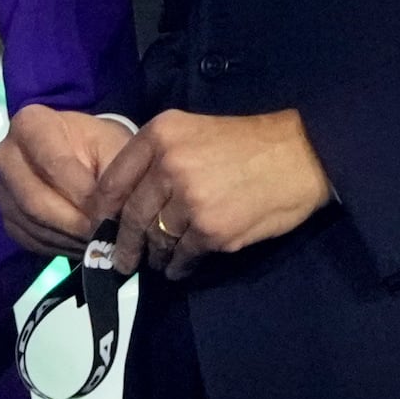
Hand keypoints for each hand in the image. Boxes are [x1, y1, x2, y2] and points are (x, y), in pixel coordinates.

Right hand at [0, 103, 127, 254]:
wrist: (87, 157)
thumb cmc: (102, 148)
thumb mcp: (115, 150)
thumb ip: (111, 180)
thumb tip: (104, 221)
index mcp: (29, 124)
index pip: (54, 165)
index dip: (85, 193)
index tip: (112, 209)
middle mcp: (4, 154)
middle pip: (34, 200)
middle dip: (75, 223)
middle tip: (105, 232)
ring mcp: (0, 188)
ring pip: (32, 224)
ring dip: (69, 237)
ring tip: (99, 237)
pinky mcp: (6, 216)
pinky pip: (30, 239)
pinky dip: (60, 245)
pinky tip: (82, 239)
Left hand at [95, 109, 334, 277]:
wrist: (302, 155)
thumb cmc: (247, 144)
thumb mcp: (192, 131)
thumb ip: (157, 157)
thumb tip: (124, 199)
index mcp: (160, 135)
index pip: (113, 180)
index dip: (101, 210)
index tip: (97, 228)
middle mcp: (169, 165)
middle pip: (131, 215)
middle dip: (122, 243)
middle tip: (118, 259)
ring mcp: (190, 200)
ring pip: (156, 239)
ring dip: (154, 256)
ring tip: (156, 263)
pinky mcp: (213, 230)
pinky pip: (183, 256)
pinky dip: (179, 266)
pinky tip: (180, 267)